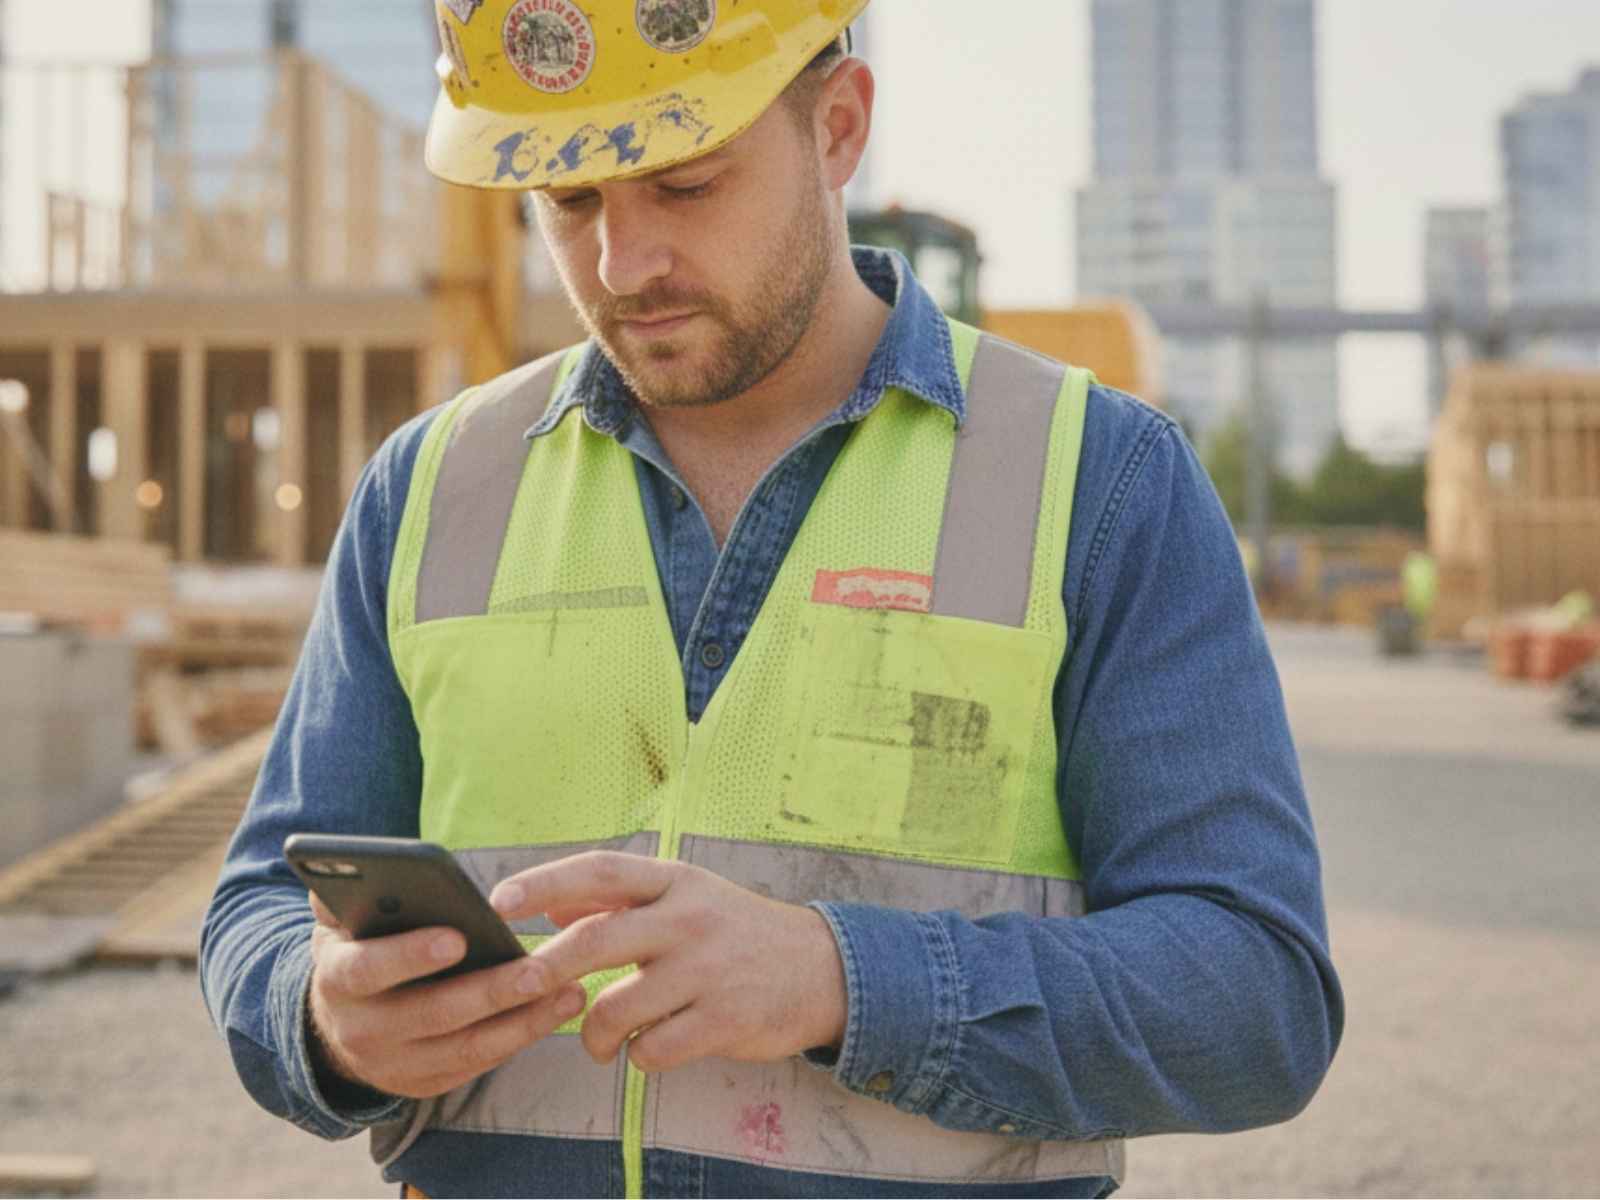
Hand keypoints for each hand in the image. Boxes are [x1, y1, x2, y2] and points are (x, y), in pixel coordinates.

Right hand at [306, 893, 588, 1098]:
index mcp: (338, 981)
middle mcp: (362, 1030)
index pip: (368, 970)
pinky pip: (480, 1063)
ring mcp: (395, 1065)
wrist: (341, 1023)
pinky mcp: (427, 1082)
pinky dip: (520, 1037)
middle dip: (490, 992)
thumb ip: (347, 892)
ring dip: (524, 1021)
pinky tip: (558, 1009)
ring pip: (466, 1047)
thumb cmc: (357, 949)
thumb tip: (359, 863)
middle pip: (433, 1014)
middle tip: (539, 970)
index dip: (411, 955)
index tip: (458, 937)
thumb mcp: (338, 922)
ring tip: (570, 990)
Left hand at [490, 852, 847, 1073]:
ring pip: (617, 1008)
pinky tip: (649, 1049)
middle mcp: (689, 918)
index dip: (544, 882)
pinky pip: (652, 1050)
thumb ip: (620, 901)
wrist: (821, 969)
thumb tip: (550, 906)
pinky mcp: (723, 1020)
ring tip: (601, 1041)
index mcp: (676, 881)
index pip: (600, 870)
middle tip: (518, 987)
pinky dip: (638, 1057)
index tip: (499, 902)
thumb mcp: (686, 898)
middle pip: (596, 940)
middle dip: (545, 968)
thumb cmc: (737, 931)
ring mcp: (707, 970)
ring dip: (595, 1035)